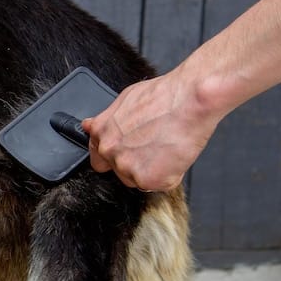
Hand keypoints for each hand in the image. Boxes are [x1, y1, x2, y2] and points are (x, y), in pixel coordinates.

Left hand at [81, 70, 220, 190]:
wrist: (190, 100)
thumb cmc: (164, 96)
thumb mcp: (125, 99)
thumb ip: (107, 120)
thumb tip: (89, 125)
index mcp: (101, 132)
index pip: (98, 157)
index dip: (115, 155)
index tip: (126, 152)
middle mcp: (110, 151)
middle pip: (119, 170)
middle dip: (135, 162)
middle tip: (154, 146)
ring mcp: (127, 167)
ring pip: (138, 179)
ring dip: (152, 169)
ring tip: (166, 146)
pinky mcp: (148, 179)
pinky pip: (159, 184)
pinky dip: (170, 175)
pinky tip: (174, 155)